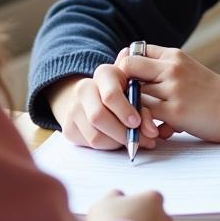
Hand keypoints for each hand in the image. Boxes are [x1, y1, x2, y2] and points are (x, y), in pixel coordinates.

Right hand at [46, 69, 164, 151]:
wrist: (94, 97)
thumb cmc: (123, 95)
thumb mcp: (136, 95)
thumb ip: (145, 111)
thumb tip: (152, 132)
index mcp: (103, 74)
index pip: (110, 95)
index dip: (125, 110)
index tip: (136, 122)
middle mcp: (84, 88)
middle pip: (98, 117)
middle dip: (121, 133)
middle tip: (139, 140)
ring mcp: (72, 108)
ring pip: (95, 135)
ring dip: (116, 143)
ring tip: (130, 141)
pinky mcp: (68, 127)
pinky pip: (89, 144)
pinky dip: (106, 146)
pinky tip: (115, 140)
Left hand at [117, 45, 219, 143]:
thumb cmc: (213, 93)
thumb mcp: (188, 70)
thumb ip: (165, 69)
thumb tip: (134, 78)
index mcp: (173, 55)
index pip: (133, 51)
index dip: (124, 67)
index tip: (128, 84)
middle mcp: (171, 68)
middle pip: (127, 68)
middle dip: (121, 87)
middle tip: (128, 104)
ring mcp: (172, 88)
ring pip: (133, 94)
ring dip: (134, 109)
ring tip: (148, 121)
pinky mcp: (176, 111)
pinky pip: (145, 115)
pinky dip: (146, 125)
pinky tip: (162, 131)